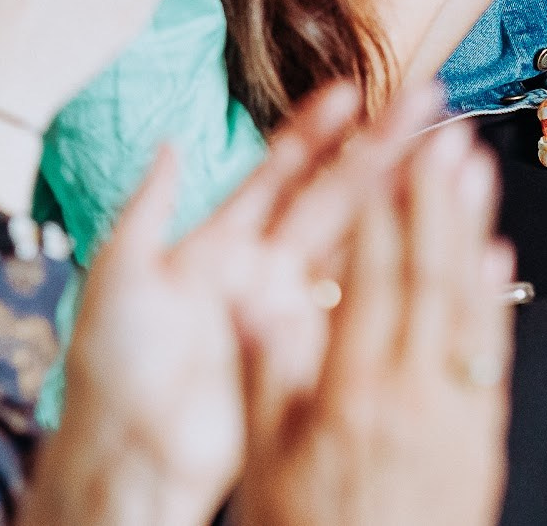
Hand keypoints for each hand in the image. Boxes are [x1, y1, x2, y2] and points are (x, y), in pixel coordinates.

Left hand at [35, 83, 439, 525]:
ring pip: (352, 241)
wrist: (128, 453)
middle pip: (331, 196)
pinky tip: (422, 227)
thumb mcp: (119, 269)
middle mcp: (262, 271)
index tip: (350, 93)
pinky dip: (390, 265)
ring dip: (394, 197)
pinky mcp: (306, 352)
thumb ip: (150, 204)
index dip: (315, 130)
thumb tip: (170, 145)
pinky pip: (355, 301)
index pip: (279, 172)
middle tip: (420, 106)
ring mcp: (290, 311)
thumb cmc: (111, 369)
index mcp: (218, 244)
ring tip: (435, 153)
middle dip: (376, 150)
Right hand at [229, 115, 512, 525]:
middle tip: (443, 131)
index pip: (373, 281)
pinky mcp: (482, 437)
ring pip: (471, 303)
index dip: (380, 211)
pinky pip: (492, 351)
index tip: (383, 152)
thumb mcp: (264, 462)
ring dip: (474, 227)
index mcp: (354, 397)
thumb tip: (252, 295)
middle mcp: (415, 398)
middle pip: (432, 276)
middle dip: (437, 197)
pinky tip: (494, 253)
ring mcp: (458, 416)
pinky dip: (495, 296)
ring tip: (476, 166)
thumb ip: (266, 374)